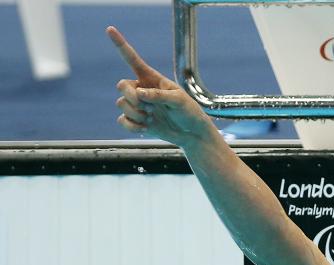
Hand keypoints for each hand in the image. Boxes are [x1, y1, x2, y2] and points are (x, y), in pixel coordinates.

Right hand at [107, 26, 214, 146]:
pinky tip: (146, 128)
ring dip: (136, 113)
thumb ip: (160, 95)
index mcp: (152, 79)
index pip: (133, 60)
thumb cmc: (189, 112)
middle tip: (147, 107)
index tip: (110, 29)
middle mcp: (142, 90)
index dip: (121, 45)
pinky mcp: (136, 120)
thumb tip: (140, 93)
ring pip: (121, 104)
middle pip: (122, 86)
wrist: (191, 133)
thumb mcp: (180, 100)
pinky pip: (122, 121)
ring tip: (152, 118)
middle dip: (131, 97)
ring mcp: (138, 106)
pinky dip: (132, 126)